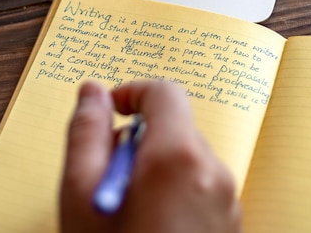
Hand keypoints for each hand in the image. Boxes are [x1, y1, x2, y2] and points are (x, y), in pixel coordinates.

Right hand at [60, 81, 241, 232]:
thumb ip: (86, 132)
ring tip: (126, 213)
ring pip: (184, 160)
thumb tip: (93, 93)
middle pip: (174, 128)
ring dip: (152, 170)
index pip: (164, 92)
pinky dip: (172, 192)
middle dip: (137, 142)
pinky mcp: (230, 224)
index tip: (110, 110)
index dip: (131, 93)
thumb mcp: (80, 195)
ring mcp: (227, 202)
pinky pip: (198, 187)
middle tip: (107, 179)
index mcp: (178, 157)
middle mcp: (213, 174)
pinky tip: (148, 227)